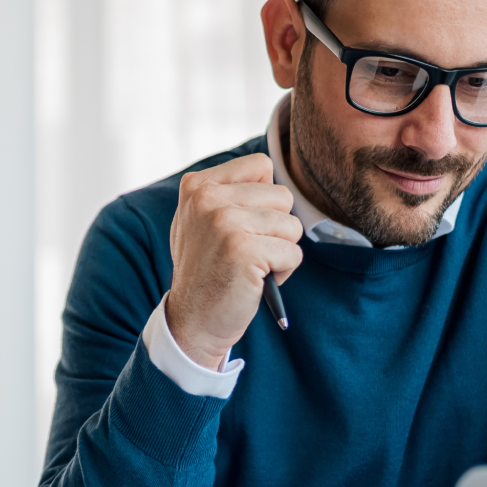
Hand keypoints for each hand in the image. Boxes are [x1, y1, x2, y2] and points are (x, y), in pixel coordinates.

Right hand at [164, 153, 301, 369]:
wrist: (193, 320)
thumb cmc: (207, 270)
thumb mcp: (202, 220)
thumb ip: (227, 191)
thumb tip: (267, 167)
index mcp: (198, 185)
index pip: (261, 166)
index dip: (264, 199)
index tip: (240, 225)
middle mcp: (207, 198)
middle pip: (282, 197)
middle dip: (276, 228)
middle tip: (247, 252)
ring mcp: (224, 222)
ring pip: (292, 225)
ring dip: (281, 251)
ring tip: (251, 266)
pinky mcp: (243, 250)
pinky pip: (293, 253)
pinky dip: (284, 272)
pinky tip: (255, 281)